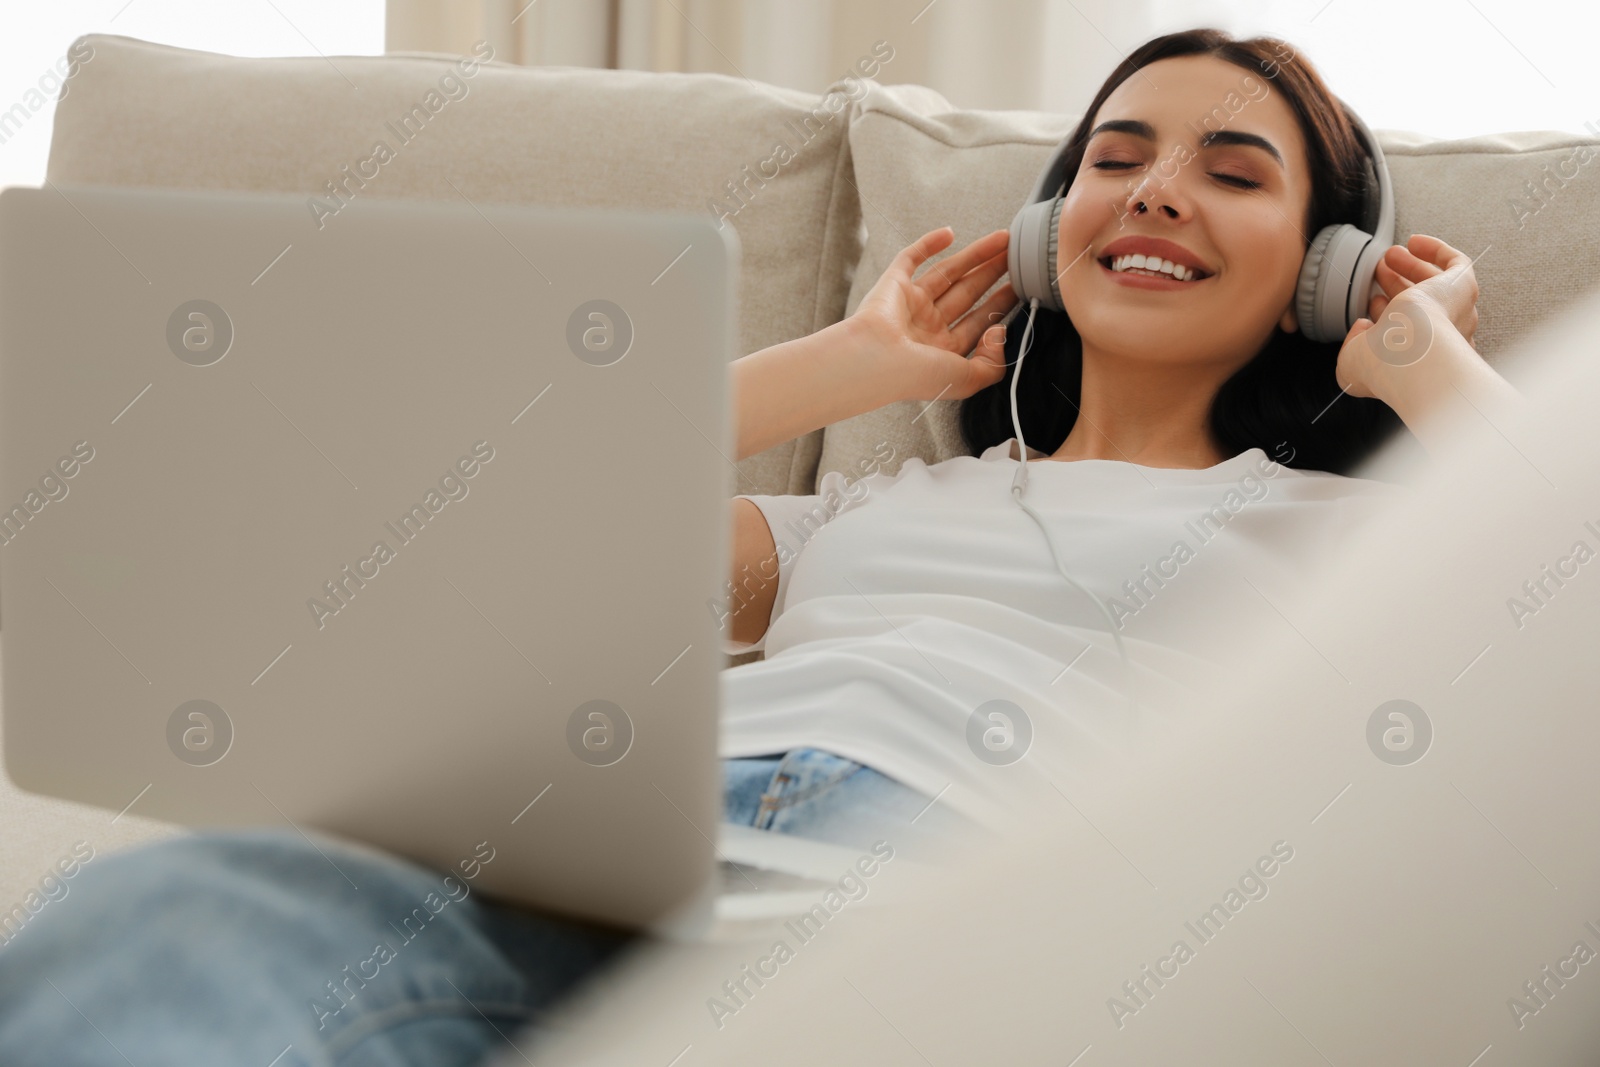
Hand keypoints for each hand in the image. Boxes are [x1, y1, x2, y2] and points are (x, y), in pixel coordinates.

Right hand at [847, 227, 1019, 404]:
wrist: (872, 360)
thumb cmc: (913, 375)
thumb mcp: (966, 381)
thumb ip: (993, 365)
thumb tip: (1000, 332)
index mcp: (942, 351)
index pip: (977, 323)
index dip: (1000, 305)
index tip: (1021, 287)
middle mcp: (927, 326)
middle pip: (967, 293)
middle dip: (992, 274)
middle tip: (1016, 256)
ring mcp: (910, 303)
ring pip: (948, 272)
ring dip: (975, 255)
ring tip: (1002, 239)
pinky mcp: (893, 283)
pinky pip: (911, 258)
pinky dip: (928, 244)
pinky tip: (950, 232)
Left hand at [1336, 234, 1480, 400]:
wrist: (1414, 355)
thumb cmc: (1385, 366)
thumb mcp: (1352, 363)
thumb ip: (1353, 346)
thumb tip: (1362, 327)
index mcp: (1421, 358)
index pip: (1406, 330)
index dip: (1388, 313)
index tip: (1372, 302)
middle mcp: (1444, 337)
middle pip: (1422, 303)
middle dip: (1398, 284)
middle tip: (1380, 270)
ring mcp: (1456, 312)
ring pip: (1436, 283)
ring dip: (1412, 266)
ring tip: (1390, 255)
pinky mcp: (1462, 286)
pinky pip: (1456, 263)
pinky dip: (1436, 250)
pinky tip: (1414, 243)